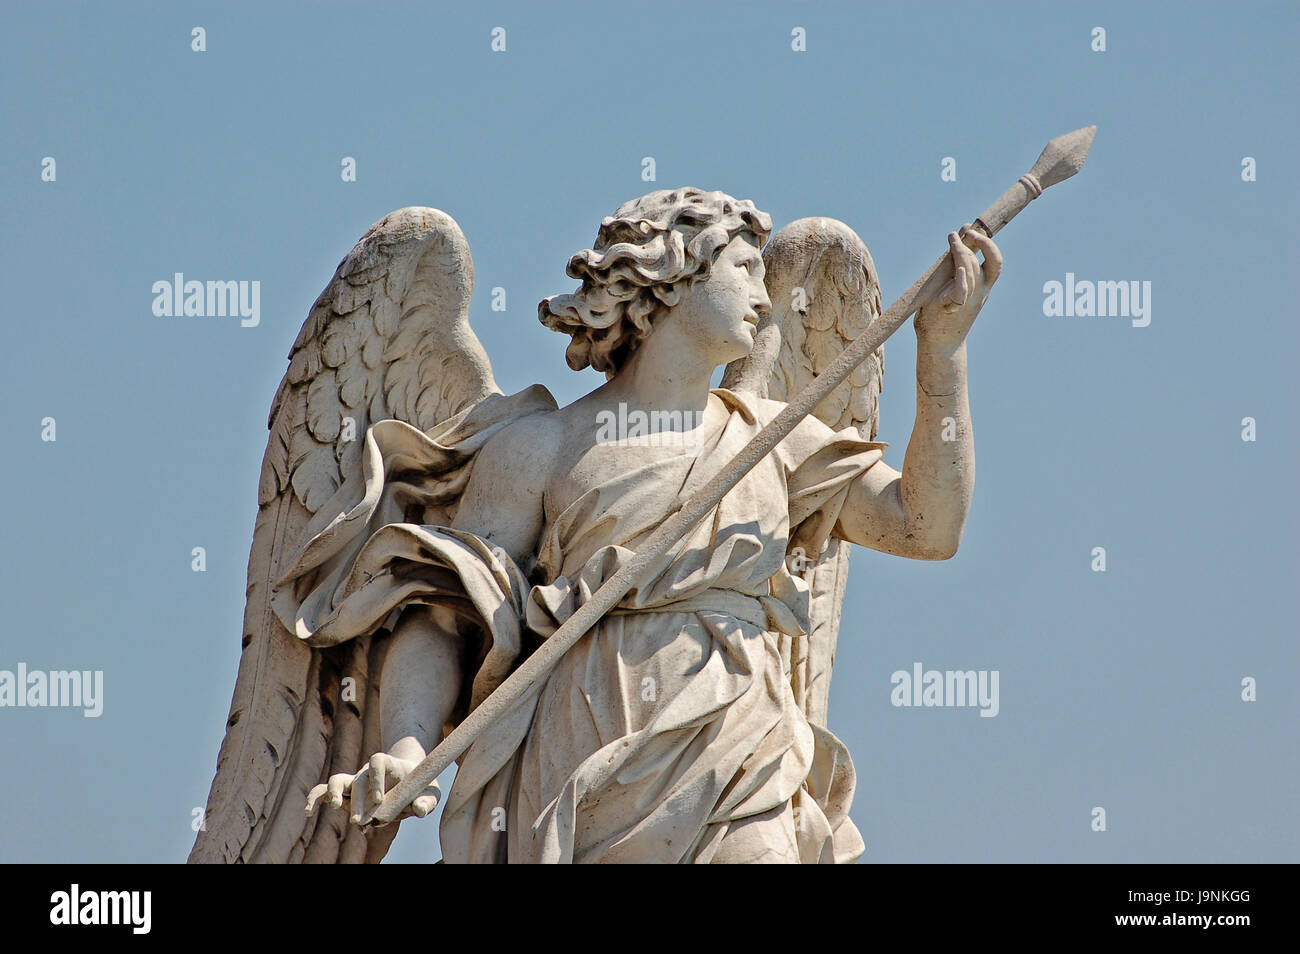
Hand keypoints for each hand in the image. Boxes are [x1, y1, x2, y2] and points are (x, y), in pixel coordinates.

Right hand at [305, 751, 440, 825]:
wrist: (410, 779)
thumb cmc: (421, 783)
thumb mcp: (431, 791)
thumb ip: (426, 801)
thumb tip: (418, 811)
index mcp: (390, 765)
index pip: (378, 761)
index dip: (376, 779)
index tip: (380, 799)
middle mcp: (369, 772)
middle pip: (358, 778)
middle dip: (357, 801)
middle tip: (360, 821)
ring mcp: (356, 782)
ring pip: (337, 780)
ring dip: (333, 793)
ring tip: (333, 807)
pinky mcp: (347, 794)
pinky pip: (326, 792)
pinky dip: (316, 799)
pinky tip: (309, 812)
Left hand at [913, 225, 1001, 346]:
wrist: (940, 344)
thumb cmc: (944, 312)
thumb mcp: (954, 283)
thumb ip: (956, 261)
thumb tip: (961, 232)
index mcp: (982, 286)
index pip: (995, 261)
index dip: (989, 243)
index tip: (974, 229)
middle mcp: (979, 292)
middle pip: (989, 263)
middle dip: (982, 243)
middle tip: (967, 231)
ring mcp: (967, 300)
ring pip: (972, 271)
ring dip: (963, 252)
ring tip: (952, 239)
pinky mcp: (951, 307)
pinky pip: (961, 292)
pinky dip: (962, 279)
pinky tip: (960, 268)